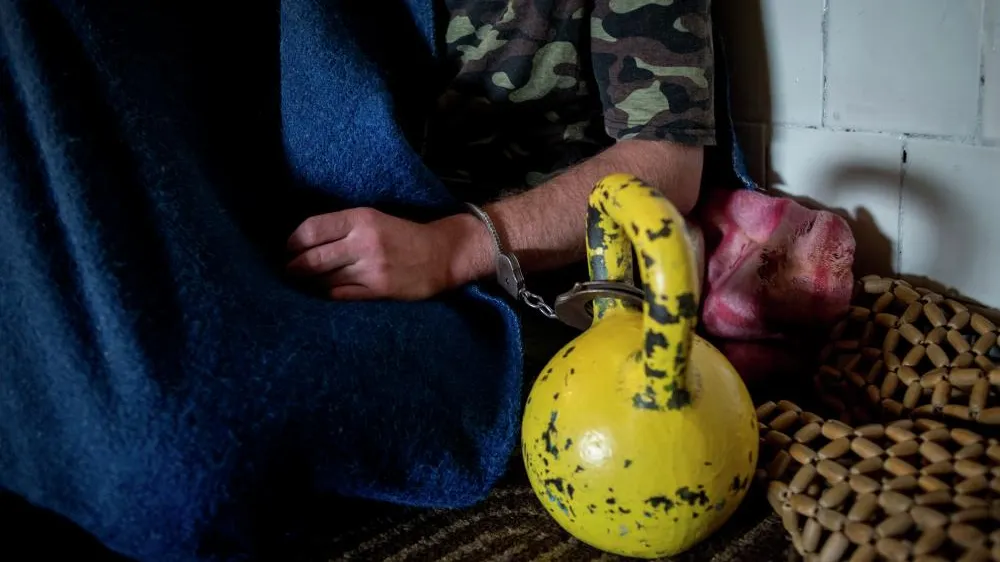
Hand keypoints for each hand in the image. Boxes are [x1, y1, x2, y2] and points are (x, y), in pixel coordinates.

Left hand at [286, 207, 489, 299]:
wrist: (441, 254)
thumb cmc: (403, 235)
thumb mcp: (373, 218)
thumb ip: (341, 226)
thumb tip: (302, 241)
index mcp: (360, 219)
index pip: (311, 230)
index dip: (292, 243)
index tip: (288, 250)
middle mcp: (363, 243)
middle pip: (311, 259)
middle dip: (293, 267)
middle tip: (288, 270)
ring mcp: (370, 269)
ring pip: (323, 280)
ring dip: (308, 283)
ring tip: (304, 282)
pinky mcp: (377, 290)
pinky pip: (339, 295)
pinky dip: (327, 293)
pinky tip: (324, 291)